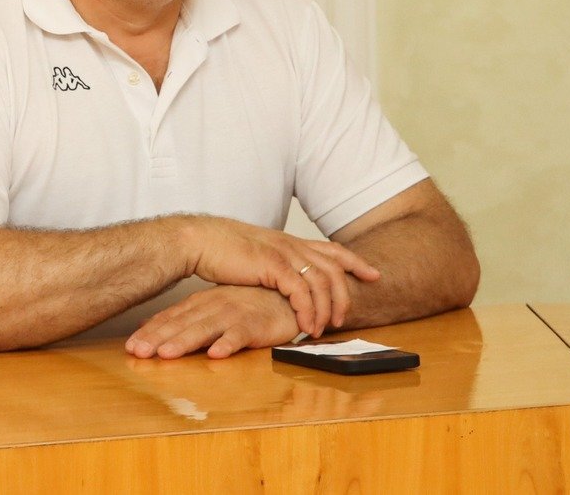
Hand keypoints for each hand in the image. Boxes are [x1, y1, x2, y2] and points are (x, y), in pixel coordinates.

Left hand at [126, 285, 300, 359]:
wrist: (284, 297)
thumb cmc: (245, 305)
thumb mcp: (209, 309)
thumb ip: (182, 318)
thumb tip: (146, 327)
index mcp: (199, 304)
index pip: (169, 319)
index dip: (149, 333)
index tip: (130, 348)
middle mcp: (211, 307)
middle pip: (180, 325)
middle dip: (157, 339)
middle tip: (137, 353)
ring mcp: (233, 315)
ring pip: (204, 329)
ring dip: (184, 342)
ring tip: (166, 354)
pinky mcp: (255, 325)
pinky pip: (240, 335)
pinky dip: (227, 343)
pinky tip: (215, 355)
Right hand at [178, 216, 379, 337]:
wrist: (196, 240)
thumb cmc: (218, 250)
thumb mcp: (254, 255)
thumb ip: (272, 266)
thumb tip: (281, 283)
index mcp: (288, 242)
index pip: (331, 249)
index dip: (355, 261)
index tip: (373, 274)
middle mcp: (290, 244)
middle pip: (334, 267)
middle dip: (345, 295)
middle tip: (343, 319)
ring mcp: (283, 253)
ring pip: (322, 281)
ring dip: (327, 308)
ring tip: (322, 328)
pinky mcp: (272, 265)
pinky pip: (302, 291)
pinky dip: (309, 311)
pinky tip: (305, 325)